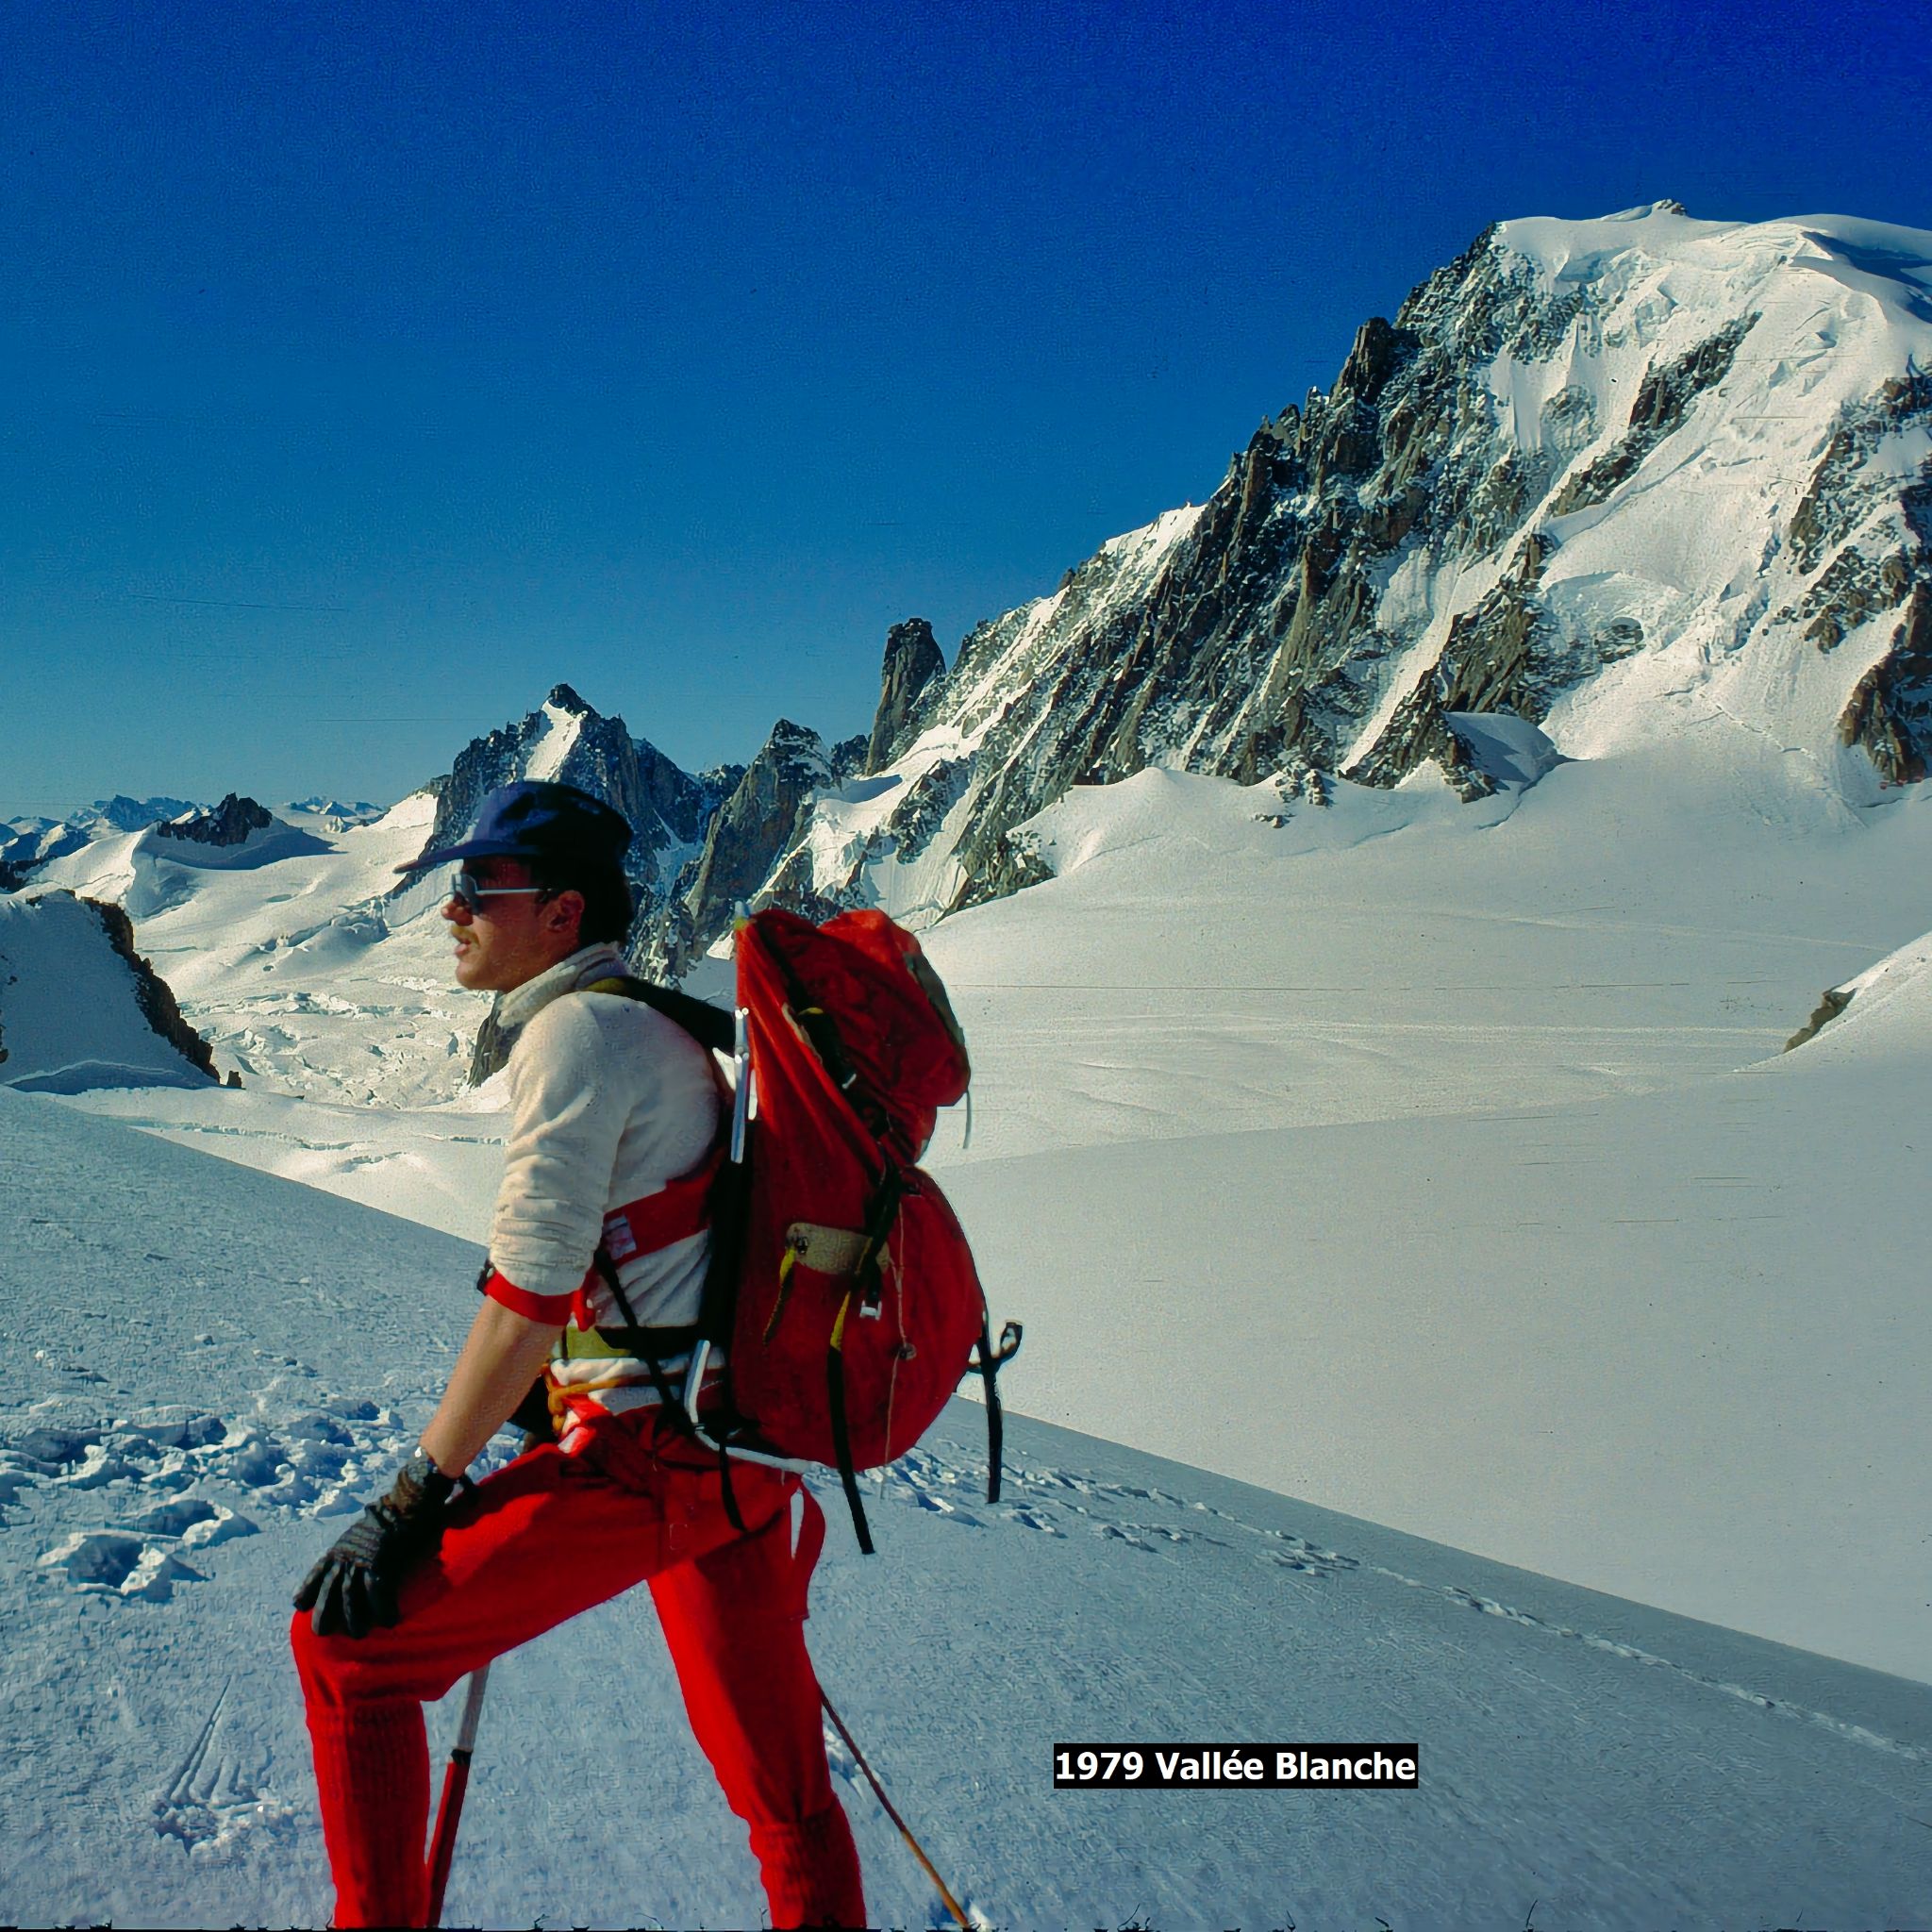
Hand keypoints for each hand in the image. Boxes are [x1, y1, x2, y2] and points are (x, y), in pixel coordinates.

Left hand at [293, 1450, 456, 1638]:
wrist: (407, 1501)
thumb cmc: (391, 1513)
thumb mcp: (361, 1530)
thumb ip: (356, 1544)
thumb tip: (360, 1553)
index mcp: (340, 1548)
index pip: (317, 1571)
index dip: (307, 1590)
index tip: (298, 1605)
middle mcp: (346, 1556)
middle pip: (329, 1590)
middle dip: (323, 1612)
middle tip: (321, 1633)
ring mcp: (363, 1561)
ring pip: (351, 1597)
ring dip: (353, 1618)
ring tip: (358, 1635)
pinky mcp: (382, 1565)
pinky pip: (380, 1593)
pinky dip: (384, 1609)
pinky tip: (390, 1621)